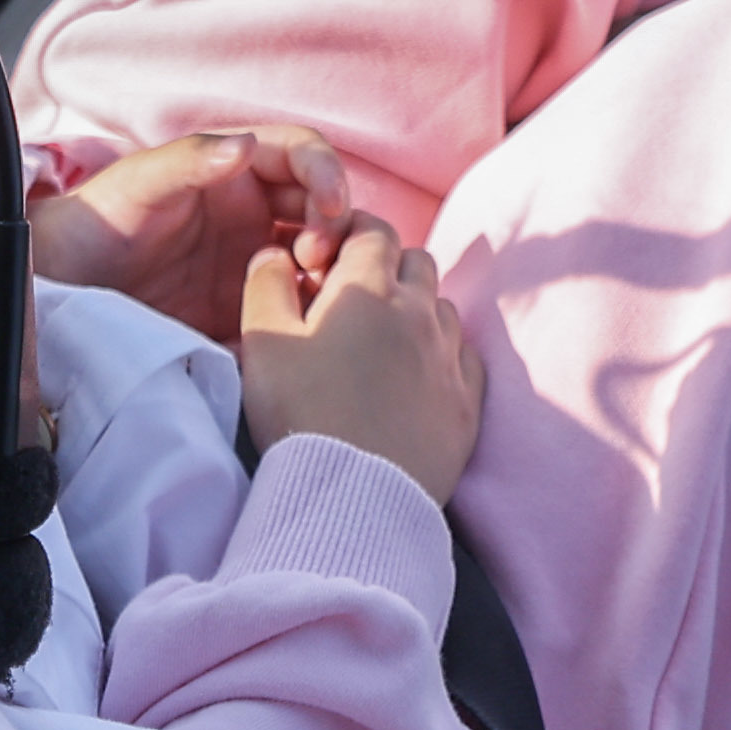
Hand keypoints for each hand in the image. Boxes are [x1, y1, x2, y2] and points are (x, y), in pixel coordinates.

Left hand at [35, 128, 347, 348]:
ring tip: (314, 296)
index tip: (332, 205)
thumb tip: (247, 146)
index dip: (326, 174)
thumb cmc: (100, 220)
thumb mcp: (140, 182)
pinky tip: (301, 329)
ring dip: (330, 273)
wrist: (67, 288)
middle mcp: (256, 214)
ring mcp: (255, 264)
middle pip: (323, 210)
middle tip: (316, 260)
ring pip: (318, 262)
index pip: (302, 159)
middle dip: (335, 228)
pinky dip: (308, 317)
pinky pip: (294, 312)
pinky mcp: (248, 312)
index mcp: (239, 172)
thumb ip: (191, 160)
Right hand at [239, 213, 482, 505]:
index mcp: (369, 287)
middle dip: (385, 268)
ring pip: (441, 308)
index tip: (325, 263)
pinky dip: (442, 354)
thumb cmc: (300, 415)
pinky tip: (416, 376)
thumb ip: (266, 283)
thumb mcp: (262, 342)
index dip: (348, 236)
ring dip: (415, 311)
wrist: (351, 498)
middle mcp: (420, 311)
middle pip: (415, 261)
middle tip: (349, 302)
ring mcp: (451, 357)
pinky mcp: (468, 403)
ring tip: (380, 344)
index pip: (372, 230)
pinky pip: (464, 357)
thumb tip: (277, 254)